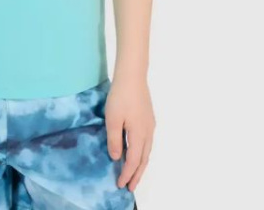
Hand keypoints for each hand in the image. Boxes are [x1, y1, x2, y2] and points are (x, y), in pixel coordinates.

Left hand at [104, 74, 155, 191]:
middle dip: (137, 174)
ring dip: (141, 165)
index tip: (121, 184)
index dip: (127, 173)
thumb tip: (117, 158)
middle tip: (131, 187)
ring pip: (147, 151)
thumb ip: (115, 140)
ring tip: (134, 174)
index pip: (134, 161)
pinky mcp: (149, 118)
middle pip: (144, 159)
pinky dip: (142, 153)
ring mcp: (150, 125)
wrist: (133, 76)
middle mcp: (148, 133)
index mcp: (139, 134)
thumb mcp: (112, 119)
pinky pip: (147, 143)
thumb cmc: (121, 96)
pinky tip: (137, 153)